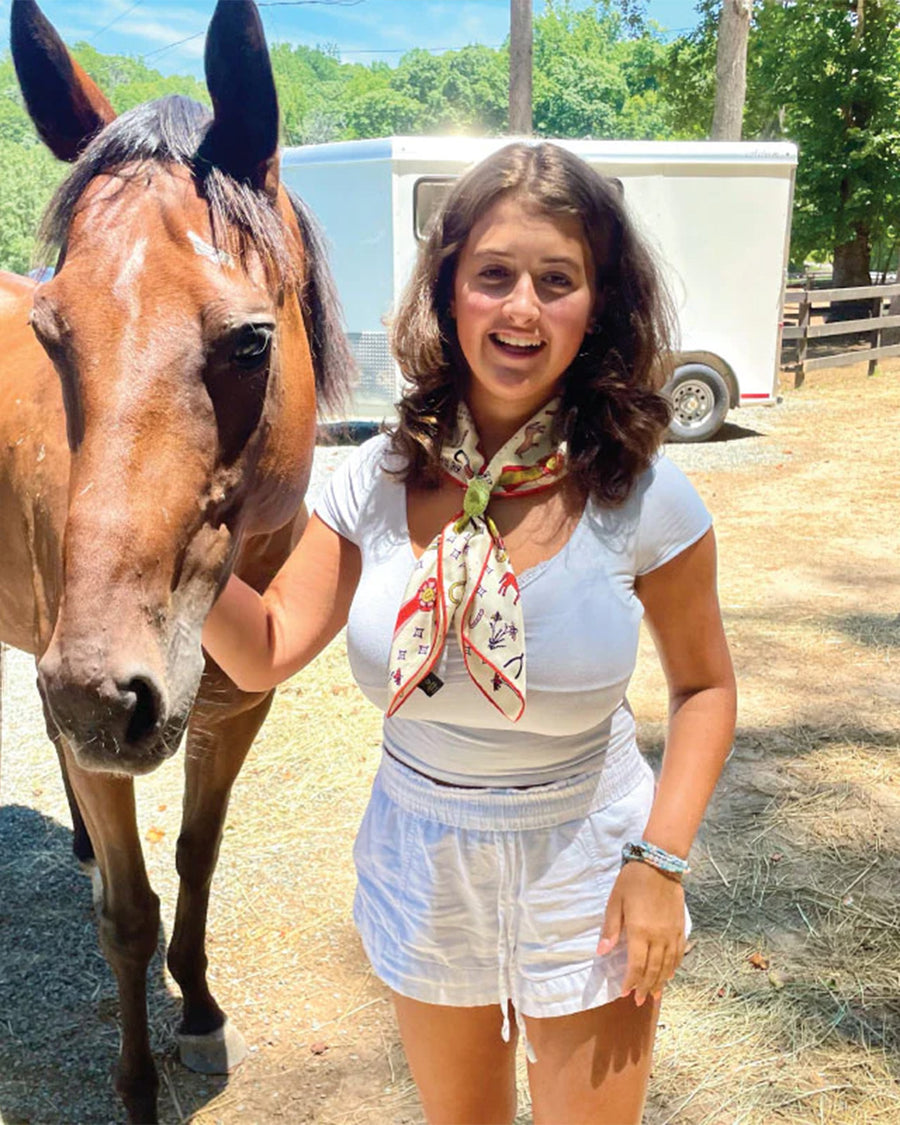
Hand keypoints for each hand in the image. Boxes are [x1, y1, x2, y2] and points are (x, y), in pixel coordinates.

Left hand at [596, 860, 685, 1005]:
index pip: (636, 965)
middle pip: (653, 969)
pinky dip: (674, 967)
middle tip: (640, 1001)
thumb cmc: (633, 881)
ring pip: (668, 965)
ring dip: (660, 982)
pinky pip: (679, 954)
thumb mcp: (615, 901)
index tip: (625, 993)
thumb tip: (602, 953)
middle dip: (645, 987)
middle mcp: (658, 937)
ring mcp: (672, 934)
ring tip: (654, 995)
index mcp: (640, 931)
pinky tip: (670, 975)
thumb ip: (611, 928)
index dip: (631, 981)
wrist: (660, 863)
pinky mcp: (680, 928)